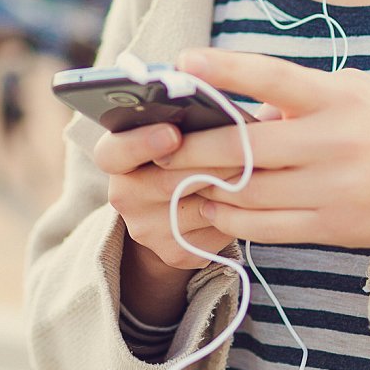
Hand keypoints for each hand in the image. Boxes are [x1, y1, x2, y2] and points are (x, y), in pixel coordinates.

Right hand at [93, 119, 242, 273]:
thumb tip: (237, 118)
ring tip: (256, 169)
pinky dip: (238, 213)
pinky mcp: (175, 252)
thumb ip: (191, 121)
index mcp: (115, 158)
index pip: (114, 152)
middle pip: (169, 182)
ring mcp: (147, 229)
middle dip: (213, 162)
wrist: (169, 208)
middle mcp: (124, 196)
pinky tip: (248, 199)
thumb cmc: (179, 153)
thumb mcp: (174, 131)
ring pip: (200, 207)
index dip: (142, 143)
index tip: (173, 134)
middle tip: (247, 145)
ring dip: (233, 189)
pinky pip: (216, 230)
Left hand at [161, 48, 369, 248]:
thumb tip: (239, 105)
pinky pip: (266, 226)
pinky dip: (232, 217)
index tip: (183, 62)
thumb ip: (299, 96)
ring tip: (177, 178)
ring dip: (205, 186)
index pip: (272, 76)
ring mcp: (332, 189)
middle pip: (244, 147)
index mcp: (337, 98)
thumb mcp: (355, 92)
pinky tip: (213, 207)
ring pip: (247, 191)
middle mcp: (333, 142)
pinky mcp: (332, 227)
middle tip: (159, 144)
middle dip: (193, 147)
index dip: (225, 68)